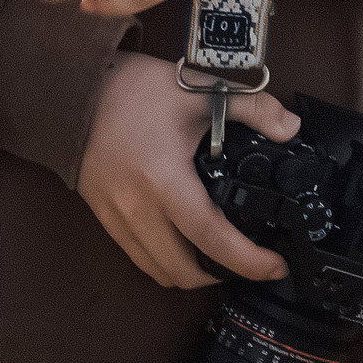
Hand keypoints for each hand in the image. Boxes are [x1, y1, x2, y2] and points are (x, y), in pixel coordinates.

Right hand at [77, 53, 299, 286]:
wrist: (72, 87)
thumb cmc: (131, 89)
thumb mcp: (198, 90)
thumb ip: (252, 107)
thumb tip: (290, 127)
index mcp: (164, 181)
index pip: (212, 238)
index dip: (249, 262)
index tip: (276, 266)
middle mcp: (138, 210)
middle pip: (183, 272)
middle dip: (220, 275)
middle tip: (247, 260)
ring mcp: (116, 218)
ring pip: (157, 271)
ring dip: (189, 272)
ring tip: (214, 253)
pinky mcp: (102, 217)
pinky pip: (137, 256)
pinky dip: (163, 259)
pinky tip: (178, 237)